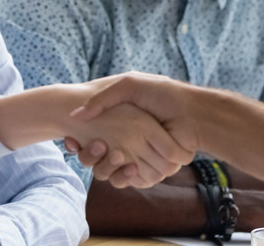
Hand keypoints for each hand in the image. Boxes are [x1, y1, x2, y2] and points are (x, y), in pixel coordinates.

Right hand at [64, 102, 193, 187]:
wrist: (194, 113)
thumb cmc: (162, 95)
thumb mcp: (128, 85)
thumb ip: (101, 99)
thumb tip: (75, 116)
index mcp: (122, 120)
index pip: (92, 135)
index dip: (80, 138)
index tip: (70, 138)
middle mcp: (128, 139)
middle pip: (98, 156)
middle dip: (88, 154)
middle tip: (75, 145)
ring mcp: (138, 155)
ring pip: (110, 169)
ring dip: (102, 165)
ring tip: (102, 150)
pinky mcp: (149, 168)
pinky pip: (129, 179)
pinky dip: (121, 175)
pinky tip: (119, 164)